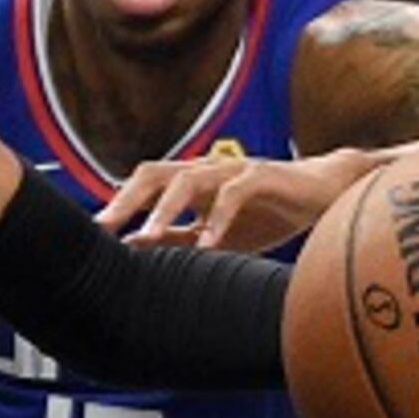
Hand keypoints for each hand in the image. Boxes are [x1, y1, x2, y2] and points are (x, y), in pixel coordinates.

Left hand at [95, 150, 369, 250]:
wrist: (325, 194)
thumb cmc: (268, 214)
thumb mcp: (216, 235)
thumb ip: (178, 238)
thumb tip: (132, 247)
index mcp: (191, 183)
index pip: (144, 186)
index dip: (118, 207)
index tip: (94, 236)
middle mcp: (206, 170)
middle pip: (154, 173)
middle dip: (127, 200)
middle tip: (104, 229)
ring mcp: (233, 170)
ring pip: (188, 178)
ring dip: (165, 209)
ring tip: (149, 238)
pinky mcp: (262, 176)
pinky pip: (233, 194)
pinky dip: (218, 219)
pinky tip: (207, 246)